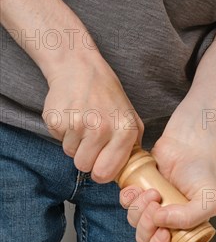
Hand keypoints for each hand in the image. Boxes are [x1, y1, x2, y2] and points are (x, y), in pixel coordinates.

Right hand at [42, 53, 143, 182]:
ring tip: (81, 123)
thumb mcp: (130, 117)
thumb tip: (131, 170)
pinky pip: (58, 140)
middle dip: (85, 159)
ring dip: (74, 143)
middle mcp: (102, 129)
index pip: (106, 173)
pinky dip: (63, 132)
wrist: (79, 68)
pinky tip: (71, 116)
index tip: (99, 165)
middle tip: (89, 142)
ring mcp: (78, 124)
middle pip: (84, 166)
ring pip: (70, 154)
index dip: (100, 172)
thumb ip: (133, 145)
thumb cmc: (107, 95)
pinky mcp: (57, 120)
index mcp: (124, 131)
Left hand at [119, 133, 215, 241]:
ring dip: (139, 210)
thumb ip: (190, 217)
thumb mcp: (208, 200)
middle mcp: (167, 224)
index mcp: (184, 232)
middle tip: (157, 206)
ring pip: (134, 224)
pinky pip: (125, 205)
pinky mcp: (138, 195)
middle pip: (146, 241)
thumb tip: (160, 222)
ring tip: (153, 192)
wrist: (189, 144)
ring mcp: (151, 210)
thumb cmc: (202, 171)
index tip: (162, 232)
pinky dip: (129, 198)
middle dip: (147, 226)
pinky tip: (139, 188)